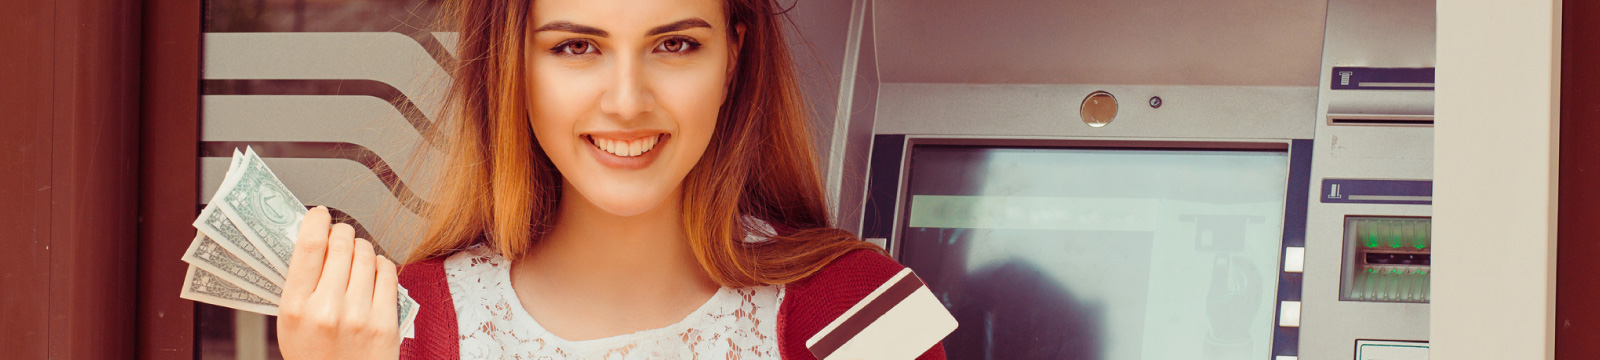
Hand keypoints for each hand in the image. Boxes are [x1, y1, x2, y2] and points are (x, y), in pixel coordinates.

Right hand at [277, 206, 400, 359]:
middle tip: (341, 235)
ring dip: (362, 248)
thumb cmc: (315, 356)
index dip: (316, 220)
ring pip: (367, 254)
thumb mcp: (291, 323)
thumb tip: (312, 241)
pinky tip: (375, 271)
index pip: (309, 246)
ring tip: (356, 257)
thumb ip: (300, 285)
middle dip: (342, 232)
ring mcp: (360, 315)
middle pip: (342, 244)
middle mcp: (328, 309)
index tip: (320, 214)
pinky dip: (382, 264)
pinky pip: (388, 273)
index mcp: (296, 307)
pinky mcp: (385, 322)